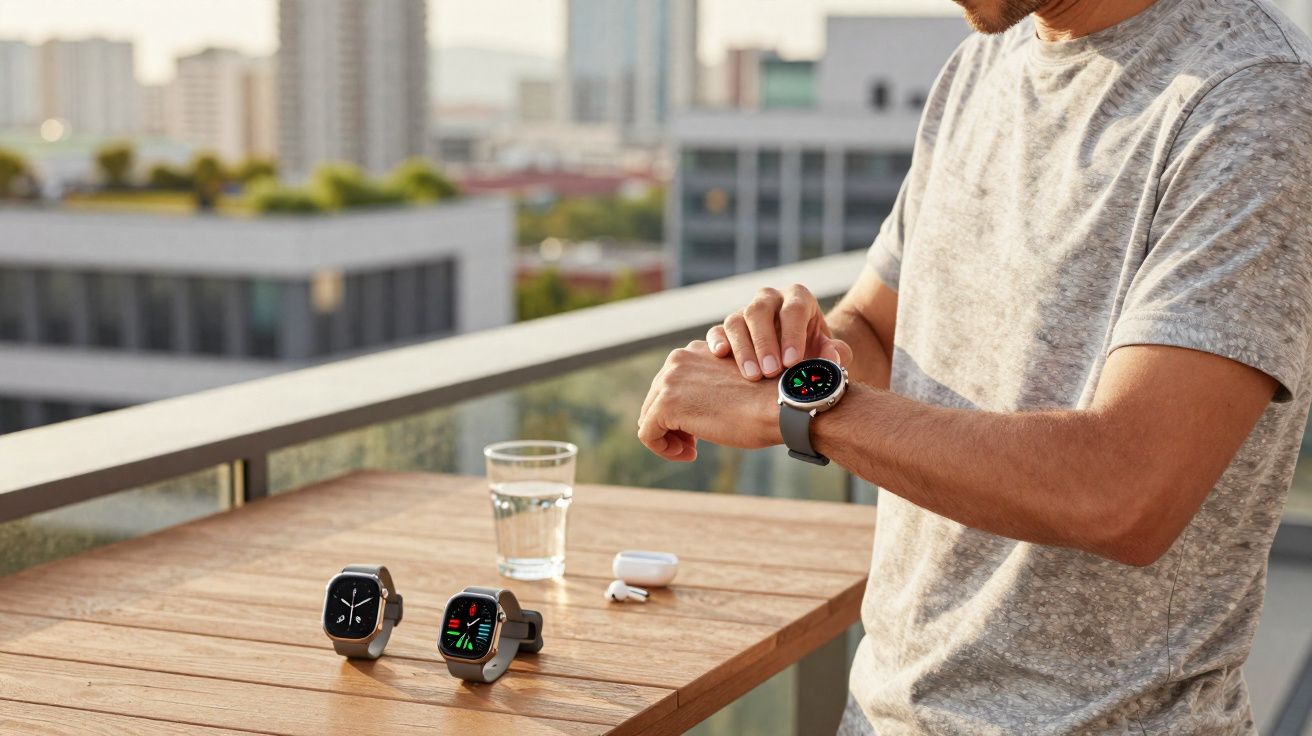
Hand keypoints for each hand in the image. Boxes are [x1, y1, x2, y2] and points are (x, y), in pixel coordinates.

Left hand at [638, 341, 783, 461]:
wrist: (779, 405)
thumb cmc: (767, 400)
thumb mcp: (731, 385)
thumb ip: (708, 388)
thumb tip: (692, 409)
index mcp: (694, 350)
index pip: (671, 384)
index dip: (682, 411)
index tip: (700, 429)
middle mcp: (677, 359)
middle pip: (656, 399)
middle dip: (673, 424)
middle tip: (694, 444)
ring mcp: (669, 381)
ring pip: (649, 416)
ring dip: (668, 437)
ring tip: (691, 451)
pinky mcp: (666, 406)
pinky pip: (648, 434)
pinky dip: (663, 449)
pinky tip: (689, 455)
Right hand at [707, 284, 852, 379]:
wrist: (798, 359)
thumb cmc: (817, 353)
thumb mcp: (831, 352)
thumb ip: (837, 353)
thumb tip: (832, 357)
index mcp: (798, 298)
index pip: (793, 309)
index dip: (792, 335)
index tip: (792, 363)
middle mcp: (769, 299)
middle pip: (759, 311)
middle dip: (764, 343)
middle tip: (771, 372)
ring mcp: (745, 312)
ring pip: (736, 320)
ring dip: (743, 348)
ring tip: (752, 376)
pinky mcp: (727, 329)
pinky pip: (717, 330)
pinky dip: (717, 341)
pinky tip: (721, 356)